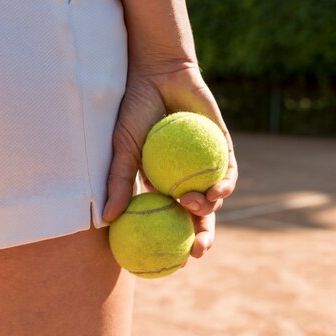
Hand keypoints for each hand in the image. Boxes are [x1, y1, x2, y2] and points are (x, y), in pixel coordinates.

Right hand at [102, 64, 237, 259]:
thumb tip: (107, 220)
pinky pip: (228, 170)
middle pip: (197, 215)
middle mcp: (185, 177)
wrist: (157, 73)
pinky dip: (226, 183)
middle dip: (201, 237)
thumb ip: (120, 181)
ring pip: (214, 196)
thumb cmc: (135, 109)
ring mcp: (204, 163)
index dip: (172, 240)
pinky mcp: (221, 146)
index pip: (169, 218)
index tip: (169, 262)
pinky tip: (219, 190)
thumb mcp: (123, 148)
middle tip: (198, 252)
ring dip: (210, 208)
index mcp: (161, 183)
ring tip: (199, 206)